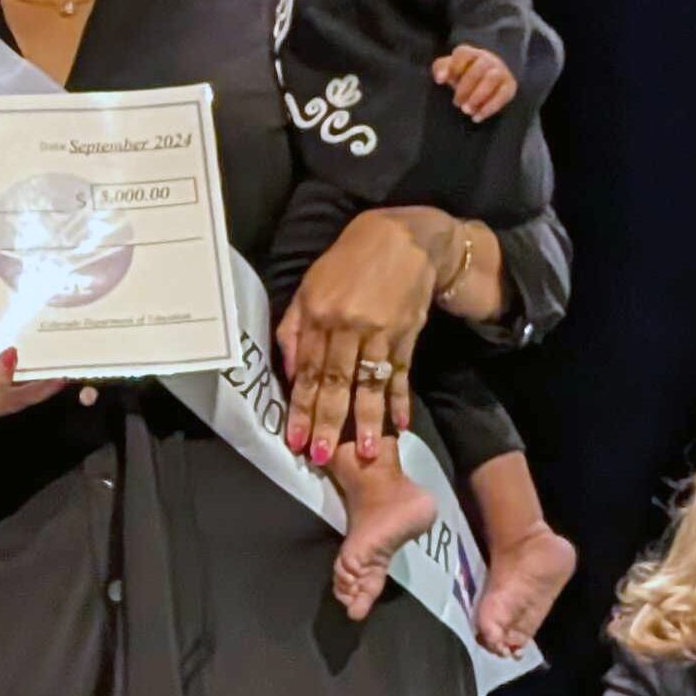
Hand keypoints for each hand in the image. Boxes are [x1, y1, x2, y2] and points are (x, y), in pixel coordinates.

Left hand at [276, 209, 441, 468]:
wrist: (403, 238)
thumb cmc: (347, 264)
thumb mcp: (309, 287)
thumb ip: (293, 329)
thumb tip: (289, 373)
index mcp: (319, 315)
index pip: (308, 371)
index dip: (302, 407)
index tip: (295, 439)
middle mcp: (348, 326)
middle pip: (336, 382)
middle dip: (329, 423)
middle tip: (323, 457)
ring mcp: (380, 332)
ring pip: (370, 383)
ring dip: (369, 420)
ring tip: (369, 453)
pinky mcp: (406, 334)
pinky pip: (401, 373)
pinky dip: (401, 399)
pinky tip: (400, 425)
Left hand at [434, 44, 516, 120]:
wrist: (484, 84)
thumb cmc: (462, 76)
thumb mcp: (448, 70)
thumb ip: (440, 69)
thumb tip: (441, 78)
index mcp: (471, 54)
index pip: (463, 53)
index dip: (453, 67)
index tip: (442, 82)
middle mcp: (488, 60)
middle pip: (478, 68)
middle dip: (465, 88)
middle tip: (456, 103)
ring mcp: (501, 71)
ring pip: (492, 79)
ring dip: (478, 96)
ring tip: (466, 111)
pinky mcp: (509, 86)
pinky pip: (503, 95)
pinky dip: (489, 108)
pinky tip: (477, 117)